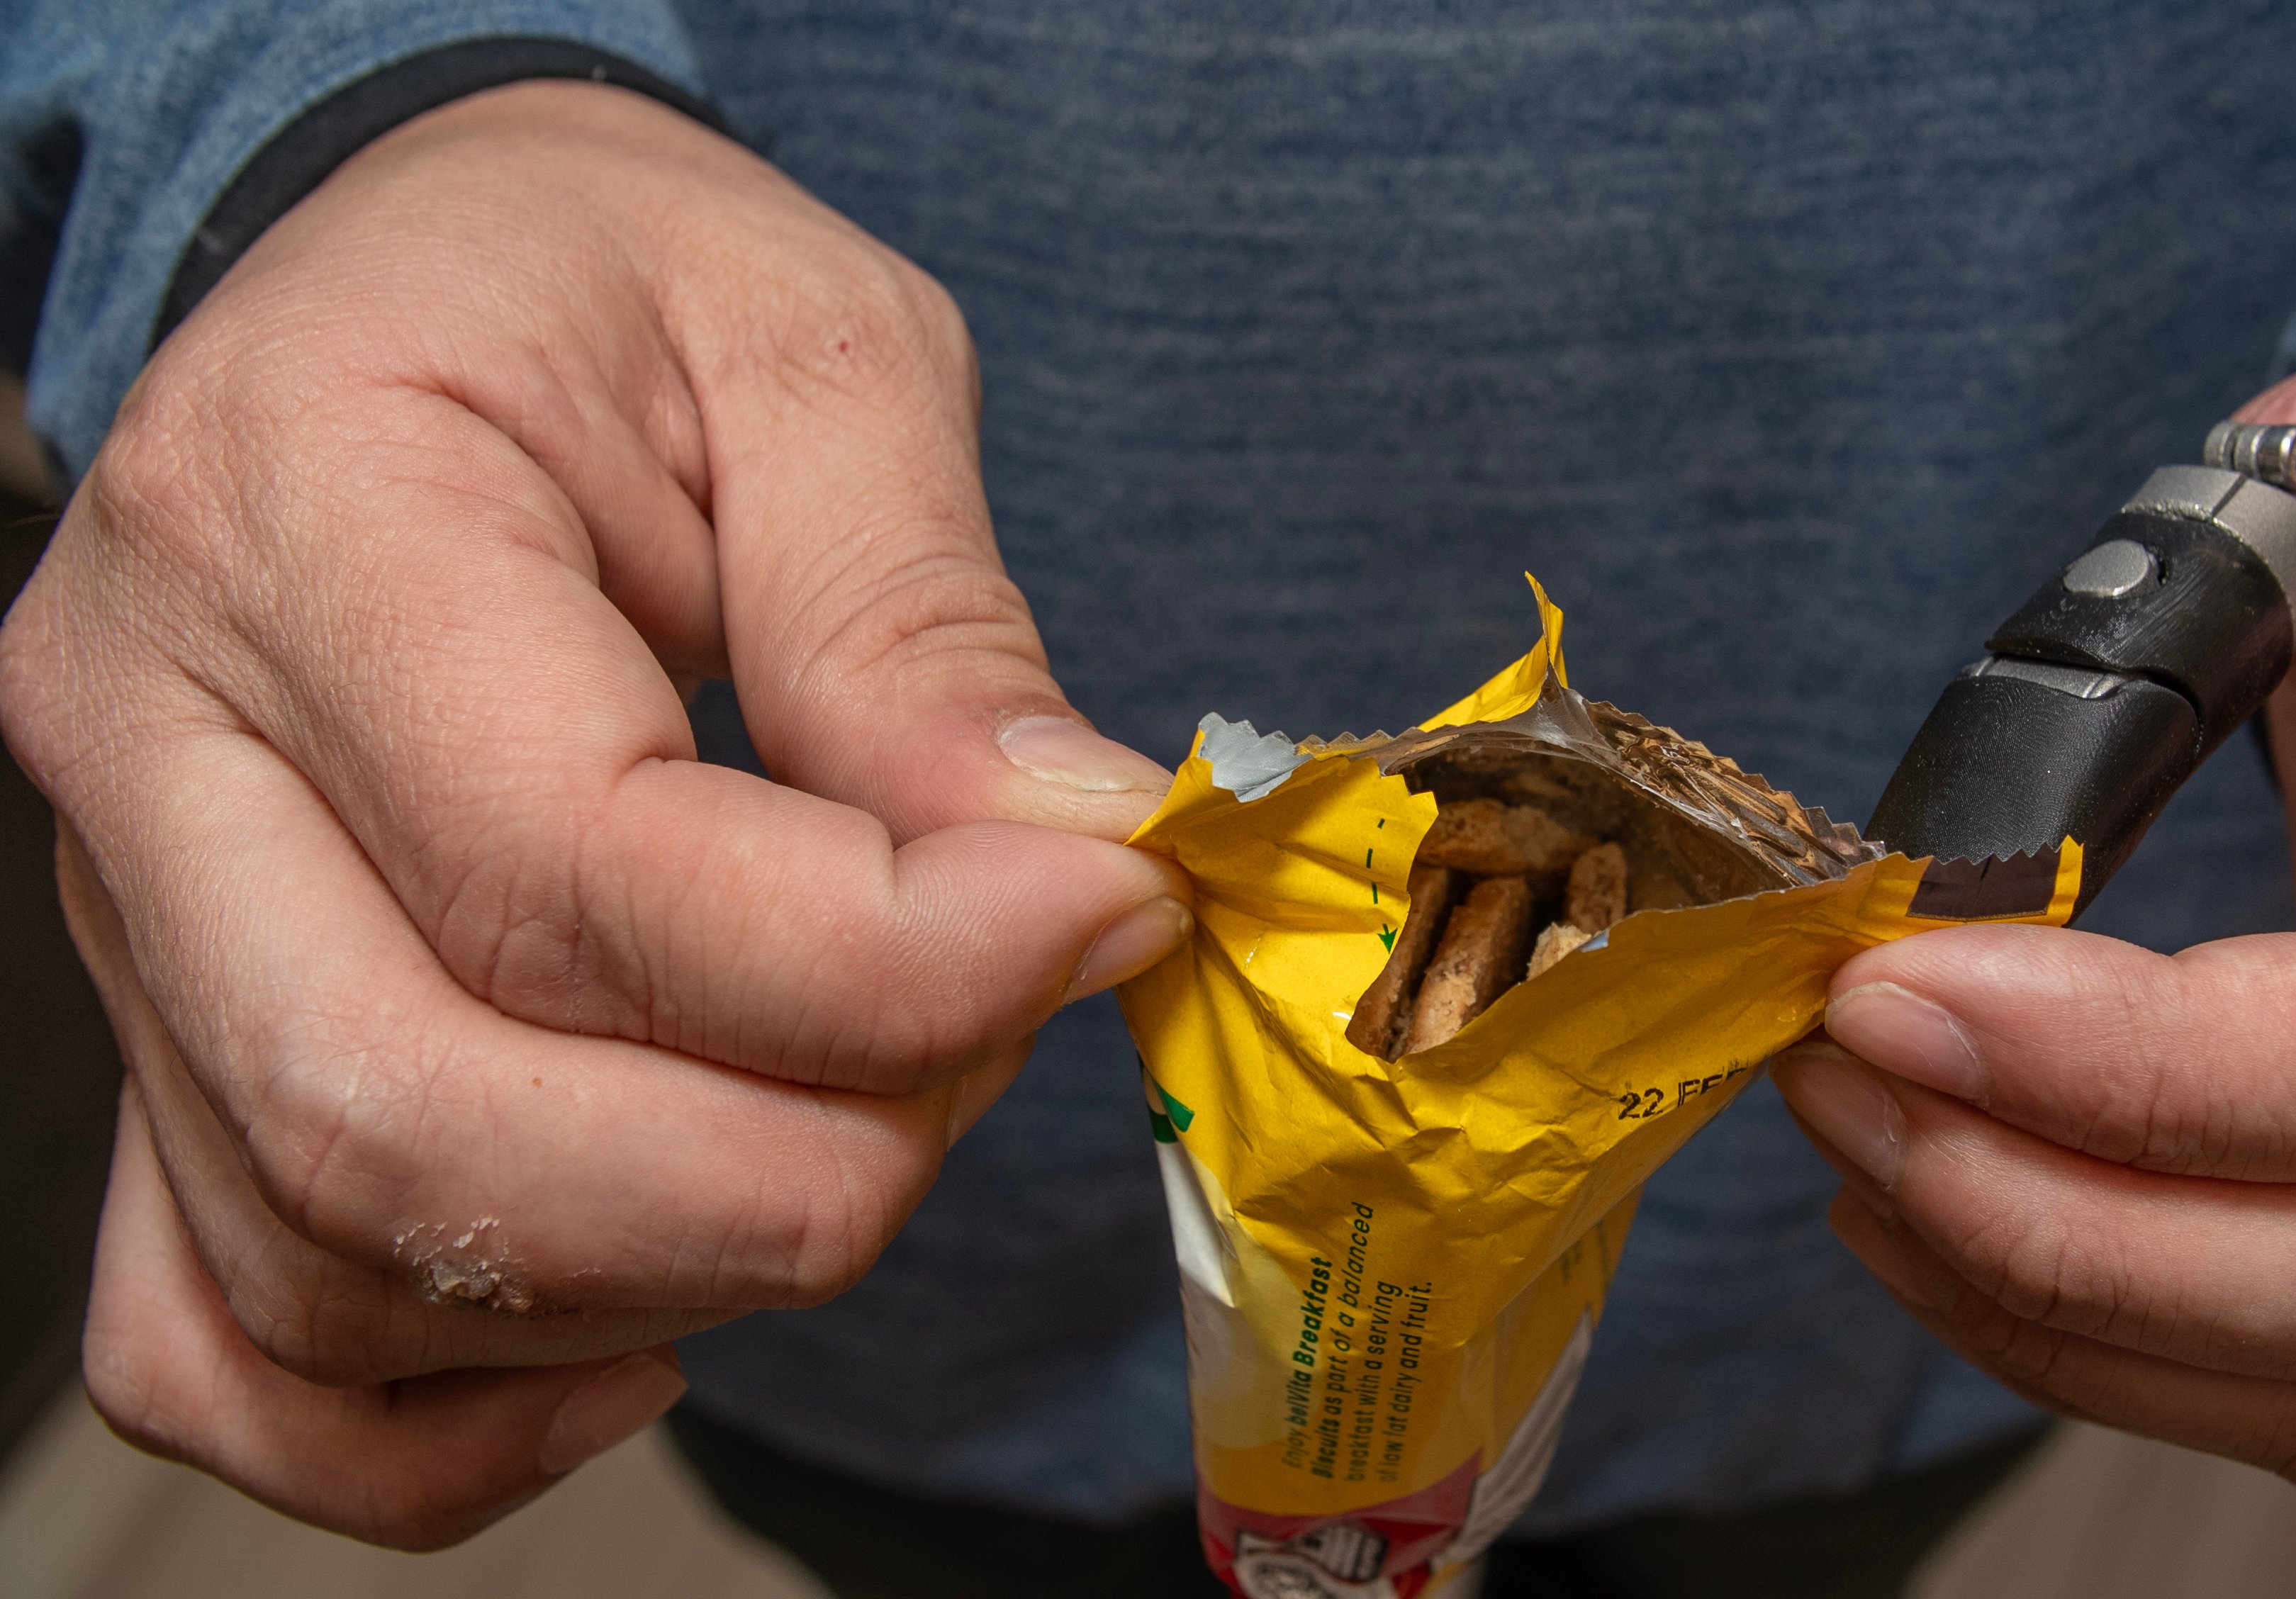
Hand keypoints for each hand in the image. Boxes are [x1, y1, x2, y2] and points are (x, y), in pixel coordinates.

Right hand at [0, 82, 1188, 1545]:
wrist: (420, 286)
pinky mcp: (171, 1048)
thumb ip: (926, 620)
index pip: (563, 861)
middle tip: (993, 1043)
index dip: (877, 960)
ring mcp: (130, 929)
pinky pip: (228, 1347)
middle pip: (411, 1116)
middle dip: (779, 1168)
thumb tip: (1061, 862)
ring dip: (678, 1266)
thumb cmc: (610, 288)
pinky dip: (446, 1427)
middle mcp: (153, 748)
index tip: (1101, 913)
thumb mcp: (814, 349)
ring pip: (347, 1261)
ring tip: (867, 1105)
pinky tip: (657, 1330)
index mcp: (302, 514)